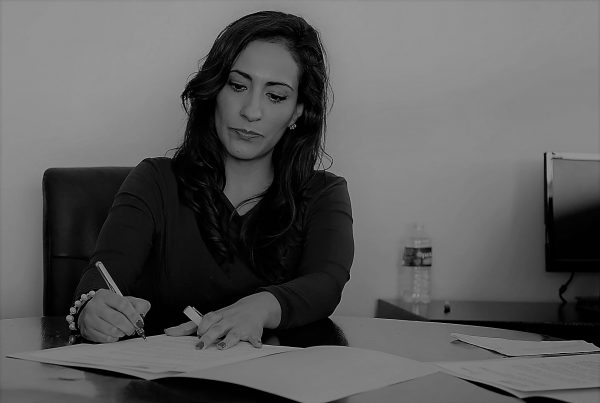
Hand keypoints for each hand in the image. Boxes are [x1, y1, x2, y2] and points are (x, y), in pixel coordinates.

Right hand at [78, 289, 150, 342]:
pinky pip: (105, 339)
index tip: (139, 322)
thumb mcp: (125, 300)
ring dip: (122, 333)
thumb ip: (138, 305)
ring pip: (111, 330)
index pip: (122, 304)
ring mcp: (90, 319)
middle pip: (117, 319)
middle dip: (129, 326)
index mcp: (105, 296)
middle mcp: (95, 306)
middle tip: (134, 329)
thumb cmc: (111, 306)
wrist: (91, 311)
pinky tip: (116, 334)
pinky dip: (114, 338)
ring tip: (124, 331)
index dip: (133, 315)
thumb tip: (142, 315)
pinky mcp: (88, 331)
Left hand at [165, 292, 280, 349]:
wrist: (255, 307)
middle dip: (209, 337)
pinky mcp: (252, 332)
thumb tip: (168, 331)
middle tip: (201, 346)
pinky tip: (256, 345)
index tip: (195, 333)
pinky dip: (255, 341)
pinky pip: (254, 336)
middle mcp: (228, 320)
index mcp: (217, 316)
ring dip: (228, 340)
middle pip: (217, 328)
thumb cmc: (228, 315)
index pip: (206, 319)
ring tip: (222, 347)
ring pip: (233, 333)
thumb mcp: (212, 317)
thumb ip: (191, 325)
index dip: (200, 326)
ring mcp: (240, 326)